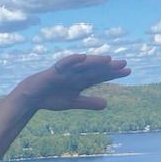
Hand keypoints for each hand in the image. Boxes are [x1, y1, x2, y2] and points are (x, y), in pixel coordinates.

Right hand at [16, 53, 130, 112]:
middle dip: (108, 67)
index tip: (128, 72)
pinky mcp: (55, 71)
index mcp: (81, 80)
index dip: (113, 74)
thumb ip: (88, 102)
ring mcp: (66, 70)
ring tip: (108, 60)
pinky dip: (73, 60)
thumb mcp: (73, 102)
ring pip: (83, 65)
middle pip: (95, 69)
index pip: (100, 75)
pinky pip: (65, 63)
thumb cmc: (52, 97)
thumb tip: (106, 104)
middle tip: (124, 64)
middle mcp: (76, 72)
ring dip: (95, 61)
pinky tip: (83, 57)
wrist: (33, 97)